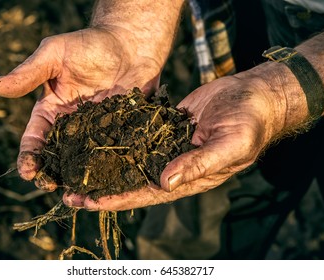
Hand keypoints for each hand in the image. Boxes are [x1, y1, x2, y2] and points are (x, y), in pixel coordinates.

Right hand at [0, 28, 161, 188]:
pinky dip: (109, 167)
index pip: (36, 137)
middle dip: (51, 172)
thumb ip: (29, 73)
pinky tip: (108, 180)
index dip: (29, 155)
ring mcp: (97, 131)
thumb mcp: (55, 53)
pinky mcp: (120, 132)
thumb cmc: (90, 45)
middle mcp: (72, 125)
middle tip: (50, 186)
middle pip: (58, 155)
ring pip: (84, 160)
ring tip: (76, 192)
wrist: (130, 45)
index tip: (28, 170)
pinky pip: (113, 153)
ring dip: (78, 177)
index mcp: (52, 110)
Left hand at [64, 74, 285, 210]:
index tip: (90, 202)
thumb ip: (198, 164)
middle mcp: (174, 165)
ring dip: (105, 166)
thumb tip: (165, 182)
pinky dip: (118, 140)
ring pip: (132, 160)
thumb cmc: (250, 122)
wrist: (254, 95)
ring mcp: (168, 146)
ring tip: (75, 169)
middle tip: (70, 192)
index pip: (148, 193)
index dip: (119, 199)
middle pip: (133, 181)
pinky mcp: (165, 127)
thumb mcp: (230, 144)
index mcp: (189, 176)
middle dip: (103, 188)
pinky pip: (138, 136)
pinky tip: (97, 140)